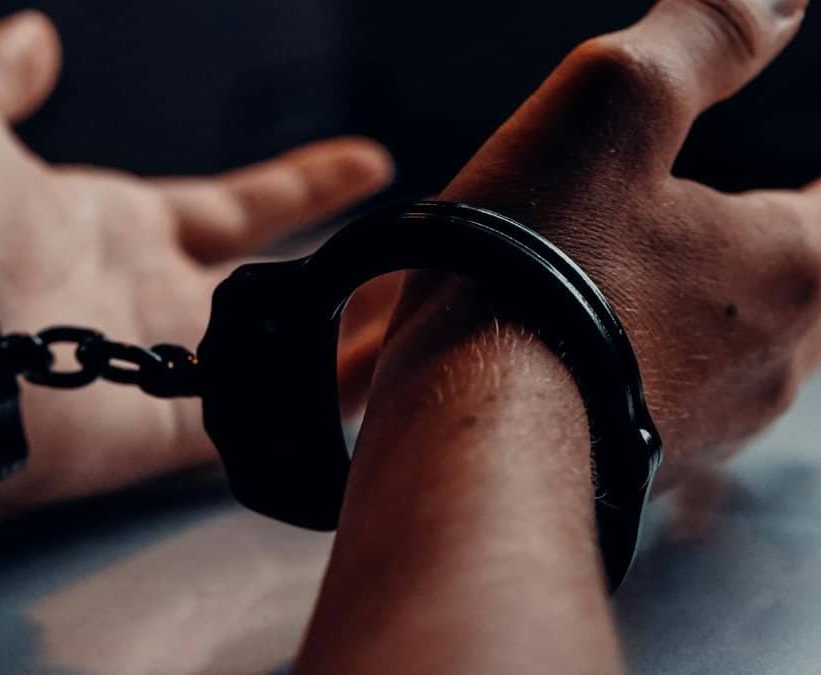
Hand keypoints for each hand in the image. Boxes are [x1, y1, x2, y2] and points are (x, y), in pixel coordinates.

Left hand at [0, 12, 392, 515]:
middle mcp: (152, 300)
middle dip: (343, 273)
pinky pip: (266, 417)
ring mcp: (162, 370)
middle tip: (413, 261)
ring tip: (430, 315)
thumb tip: (36, 35)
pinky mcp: (166, 434)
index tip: (368, 162)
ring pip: (282, 356)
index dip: (304, 184)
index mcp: (118, 227)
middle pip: (272, 286)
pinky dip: (327, 401)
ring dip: (353, 338)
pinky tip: (397, 380)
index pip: (237, 206)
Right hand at [366, 0, 816, 479]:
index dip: (818, 182)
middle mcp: (777, 357)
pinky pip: (679, 395)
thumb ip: (706, 36)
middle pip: (805, 277)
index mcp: (795, 262)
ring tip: (652, 272)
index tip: (795, 178)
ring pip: (742, 343)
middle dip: (777, 238)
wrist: (463, 423)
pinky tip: (604, 342)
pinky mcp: (649, 464)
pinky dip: (657, 357)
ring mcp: (714, 424)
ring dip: (711, 302)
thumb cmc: (534, 264)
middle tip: (741, 208)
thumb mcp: (613, 106)